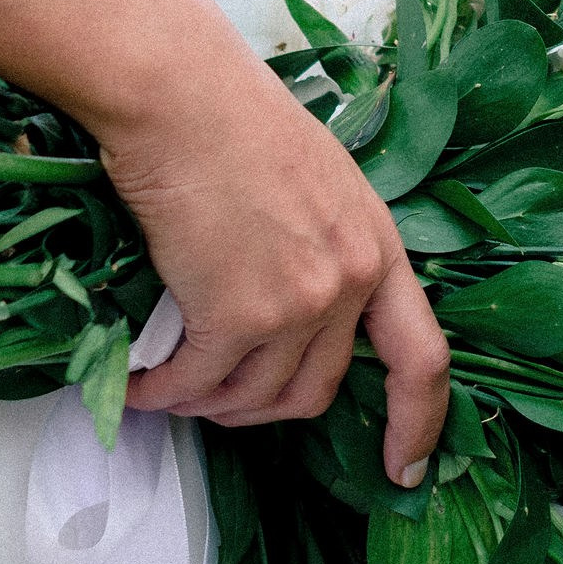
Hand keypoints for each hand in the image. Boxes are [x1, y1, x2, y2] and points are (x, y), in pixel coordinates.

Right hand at [102, 36, 449, 485]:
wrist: (182, 94)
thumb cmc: (233, 121)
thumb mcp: (316, 185)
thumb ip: (323, 248)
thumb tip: (291, 311)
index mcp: (379, 247)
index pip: (422, 358)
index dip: (417, 424)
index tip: (405, 469)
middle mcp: (350, 281)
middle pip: (314, 391)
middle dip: (258, 409)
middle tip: (212, 395)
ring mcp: (298, 302)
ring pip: (252, 398)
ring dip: (204, 403)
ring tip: (167, 384)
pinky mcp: (236, 314)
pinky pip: (196, 383)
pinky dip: (163, 392)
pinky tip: (140, 381)